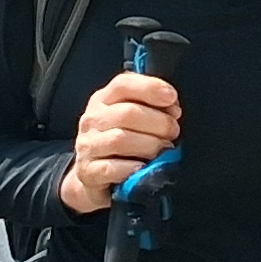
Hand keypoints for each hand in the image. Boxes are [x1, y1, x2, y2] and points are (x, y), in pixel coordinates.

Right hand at [57, 72, 181, 212]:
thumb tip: (173, 109)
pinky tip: (144, 168)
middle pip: (126, 113)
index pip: (123, 84)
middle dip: (158, 122)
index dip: (150, 88)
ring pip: (120, 139)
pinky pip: (111, 168)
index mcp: (103, 100)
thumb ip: (152, 108)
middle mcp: (92, 120)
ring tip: (164, 151)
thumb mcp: (133, 120)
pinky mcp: (88, 172)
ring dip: (149, 145)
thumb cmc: (123, 144)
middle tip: (173, 132)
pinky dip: (131, 168)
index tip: (171, 97)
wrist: (93, 177)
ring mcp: (87, 146)